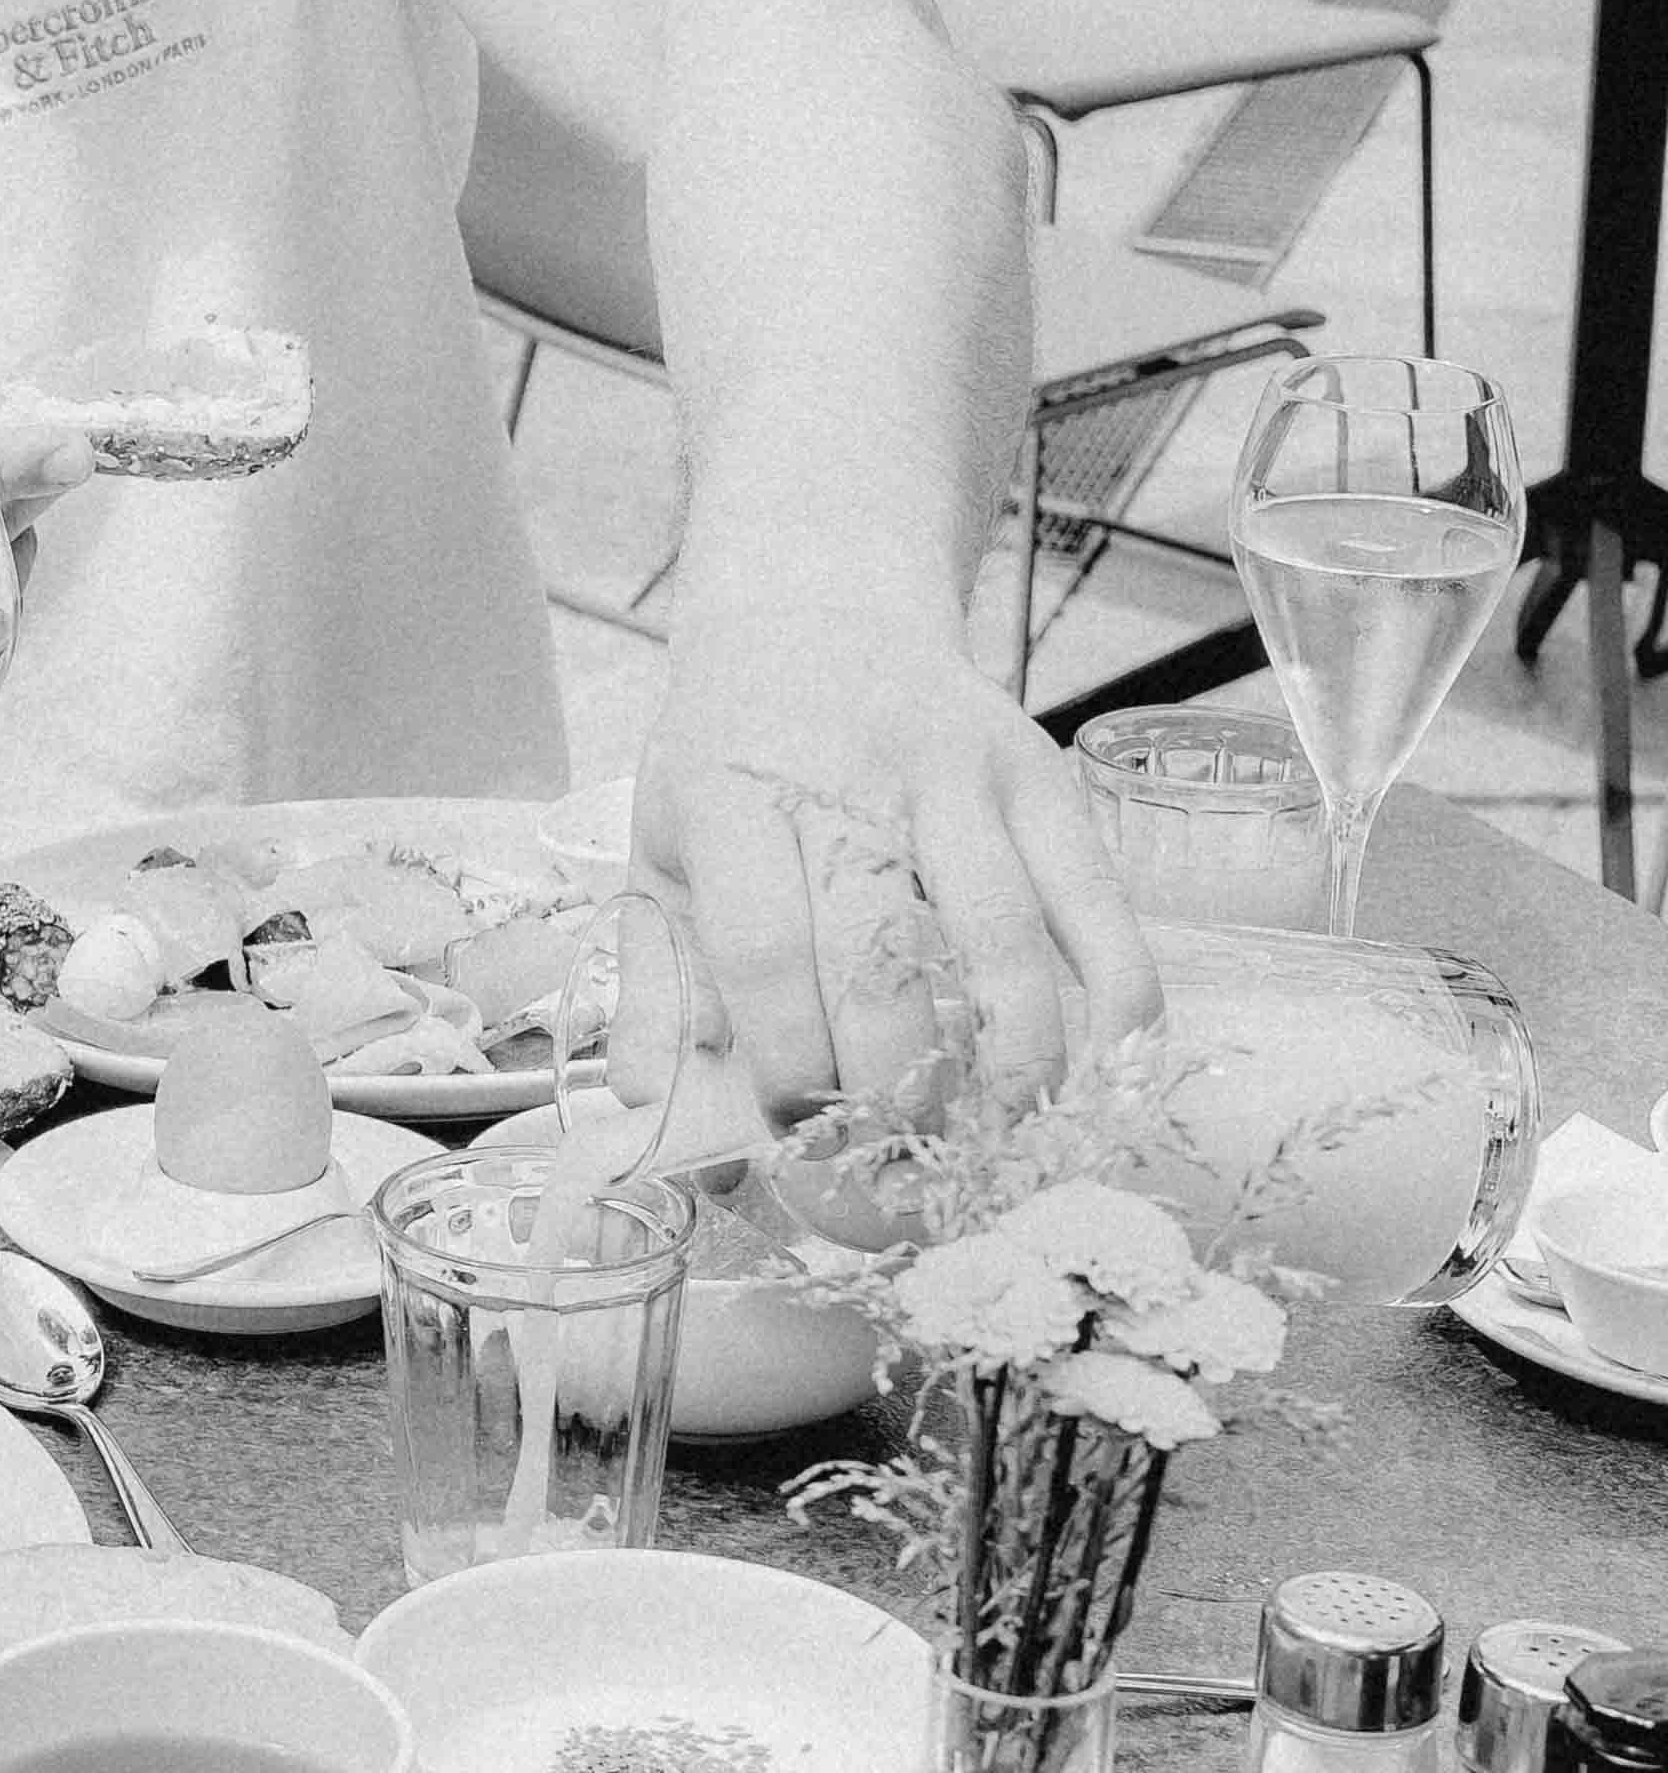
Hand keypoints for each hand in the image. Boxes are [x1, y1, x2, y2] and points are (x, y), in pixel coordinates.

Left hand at [627, 582, 1159, 1119]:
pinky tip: (1095, 1077)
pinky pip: (1103, 912)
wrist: (818, 609)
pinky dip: (1117, 1007)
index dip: (786, 1060)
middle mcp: (853, 780)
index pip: (765, 947)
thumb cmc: (732, 756)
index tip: (796, 1134)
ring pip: (1003, 945)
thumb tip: (658, 1120)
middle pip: (889, 960)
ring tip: (992, 1145)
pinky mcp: (1048, 784)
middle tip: (898, 1162)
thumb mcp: (660, 849)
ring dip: (1008, 1070)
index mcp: (735, 796)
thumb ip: (656, 990)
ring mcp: (964, 778)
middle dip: (897, 1087)